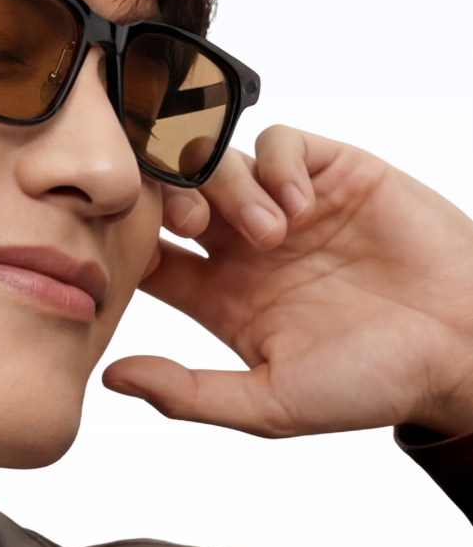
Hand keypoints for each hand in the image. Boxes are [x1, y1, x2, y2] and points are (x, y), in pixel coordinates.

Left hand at [103, 125, 472, 437]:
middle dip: (169, 201)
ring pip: (218, 164)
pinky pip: (278, 142)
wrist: (467, 349)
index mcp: (219, 295)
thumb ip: (189, 392)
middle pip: (172, 198)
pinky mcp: (330, 174)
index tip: (131, 250)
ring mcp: (285, 206)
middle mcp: (242, 247)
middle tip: (194, 227)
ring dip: (230, 190)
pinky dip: (278, 165)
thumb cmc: (373, 383)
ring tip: (275, 234)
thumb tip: (110, 377)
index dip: (130, 243)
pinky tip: (303, 207)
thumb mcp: (271, 404)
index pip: (147, 254)